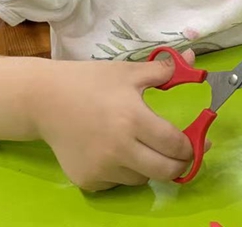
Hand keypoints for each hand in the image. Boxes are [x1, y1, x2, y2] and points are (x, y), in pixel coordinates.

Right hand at [31, 52, 197, 190]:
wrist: (45, 100)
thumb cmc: (90, 82)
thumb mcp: (128, 72)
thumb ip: (163, 71)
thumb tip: (191, 59)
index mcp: (133, 119)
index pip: (175, 145)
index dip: (191, 145)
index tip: (196, 141)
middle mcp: (119, 149)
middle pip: (165, 171)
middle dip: (179, 164)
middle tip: (180, 154)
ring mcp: (102, 168)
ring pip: (141, 178)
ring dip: (148, 166)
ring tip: (138, 145)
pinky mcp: (87, 180)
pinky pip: (117, 182)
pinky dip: (122, 171)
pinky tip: (112, 151)